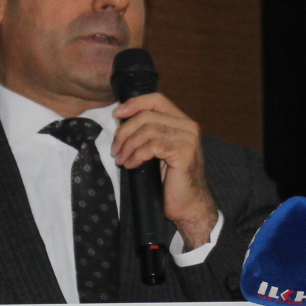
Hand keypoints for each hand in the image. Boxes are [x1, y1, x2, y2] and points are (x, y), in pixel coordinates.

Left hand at [113, 92, 218, 247]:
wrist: (190, 206)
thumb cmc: (172, 181)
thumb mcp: (159, 151)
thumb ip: (149, 133)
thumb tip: (122, 120)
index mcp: (183, 122)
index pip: (156, 100)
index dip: (135, 103)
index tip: (117, 114)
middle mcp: (188, 127)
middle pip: (147, 116)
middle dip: (125, 131)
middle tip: (115, 149)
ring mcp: (188, 139)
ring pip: (147, 130)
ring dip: (128, 145)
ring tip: (121, 159)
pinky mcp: (184, 153)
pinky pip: (152, 146)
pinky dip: (137, 155)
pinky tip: (131, 165)